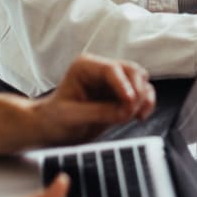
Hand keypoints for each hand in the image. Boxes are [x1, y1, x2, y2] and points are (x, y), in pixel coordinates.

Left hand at [33, 55, 155, 146]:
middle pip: (131, 70)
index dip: (123, 85)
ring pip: (140, 79)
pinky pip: (142, 93)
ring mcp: (114, 81)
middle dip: (136, 91)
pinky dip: (145, 103)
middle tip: (131, 112)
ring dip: (143, 96)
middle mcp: (102, 69)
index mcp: (85, 67)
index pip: (111, 69)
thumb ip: (98, 112)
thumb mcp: (71, 116)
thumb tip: (125, 111)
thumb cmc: (54, 119)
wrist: (51, 129)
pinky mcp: (121, 94)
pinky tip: (140, 115)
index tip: (129, 102)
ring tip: (136, 114)